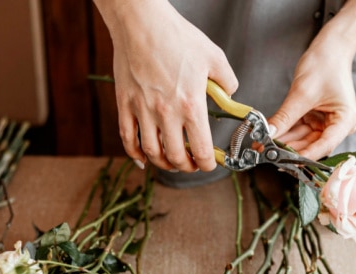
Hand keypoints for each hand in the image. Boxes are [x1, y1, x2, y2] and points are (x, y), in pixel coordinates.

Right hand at [96, 0, 237, 171]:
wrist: (142, 23)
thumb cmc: (177, 37)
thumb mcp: (214, 57)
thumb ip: (228, 82)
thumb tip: (230, 96)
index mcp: (191, 105)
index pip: (201, 149)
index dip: (207, 164)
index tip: (209, 164)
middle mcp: (166, 113)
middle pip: (176, 157)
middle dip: (186, 167)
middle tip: (191, 164)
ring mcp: (142, 110)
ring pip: (152, 152)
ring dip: (164, 164)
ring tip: (172, 162)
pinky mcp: (125, 104)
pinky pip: (127, 138)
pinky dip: (135, 154)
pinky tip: (143, 159)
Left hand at [266, 40, 355, 160]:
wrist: (330, 48)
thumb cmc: (325, 65)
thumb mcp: (302, 93)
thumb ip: (285, 117)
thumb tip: (269, 134)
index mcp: (345, 121)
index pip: (324, 145)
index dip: (303, 155)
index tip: (284, 161)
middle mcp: (338, 125)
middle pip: (312, 145)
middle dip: (289, 150)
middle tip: (267, 153)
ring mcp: (326, 123)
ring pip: (302, 139)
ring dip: (284, 143)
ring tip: (263, 145)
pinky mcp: (315, 118)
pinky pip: (298, 130)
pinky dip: (284, 132)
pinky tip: (269, 136)